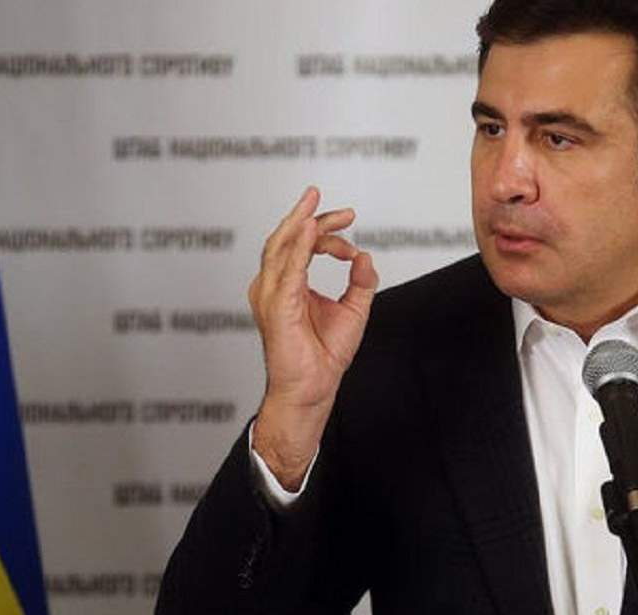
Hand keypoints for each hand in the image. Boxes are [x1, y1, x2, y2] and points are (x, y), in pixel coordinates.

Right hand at [248, 186, 378, 488]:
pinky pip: (287, 269)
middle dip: (309, 215)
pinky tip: (312, 229)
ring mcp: (271, 295)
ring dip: (301, 222)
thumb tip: (366, 256)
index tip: (350, 235)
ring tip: (316, 203)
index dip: (327, 233)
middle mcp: (274, 286)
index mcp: (288, 285)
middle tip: (334, 203)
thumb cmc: (323, 356)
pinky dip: (299, 246)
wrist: (313, 388)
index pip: (302, 245)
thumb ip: (361, 282)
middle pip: (287, 239)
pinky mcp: (278, 306)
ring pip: (281, 246)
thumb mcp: (353, 310)